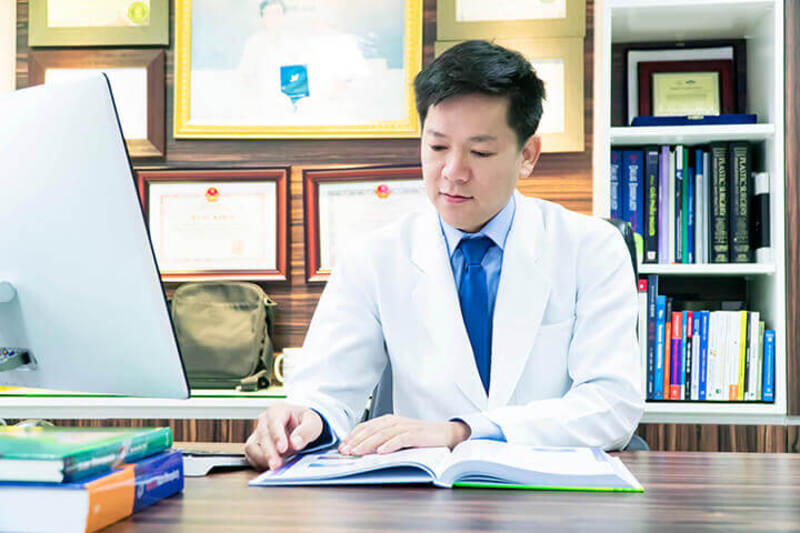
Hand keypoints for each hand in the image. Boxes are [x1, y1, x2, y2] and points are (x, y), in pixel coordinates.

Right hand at [244, 402, 322, 470]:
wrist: (299, 426)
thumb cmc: (305, 422)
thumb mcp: (313, 423)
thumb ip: (306, 431)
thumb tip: (295, 443)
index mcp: (278, 410)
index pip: (274, 422)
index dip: (277, 436)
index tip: (282, 449)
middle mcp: (264, 420)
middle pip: (263, 436)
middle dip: (269, 452)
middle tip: (277, 465)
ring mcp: (257, 432)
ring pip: (252, 447)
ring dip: (262, 459)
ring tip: (276, 467)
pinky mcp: (255, 445)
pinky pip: (251, 455)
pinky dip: (259, 463)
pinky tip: (271, 467)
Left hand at [338, 415, 470, 455]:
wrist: (445, 433)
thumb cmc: (421, 436)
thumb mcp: (398, 436)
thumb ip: (383, 439)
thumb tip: (362, 449)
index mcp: (389, 420)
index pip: (366, 426)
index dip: (353, 436)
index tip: (342, 446)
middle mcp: (395, 421)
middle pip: (372, 430)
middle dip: (356, 441)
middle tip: (345, 451)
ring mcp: (406, 426)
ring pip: (383, 434)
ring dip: (368, 443)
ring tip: (357, 452)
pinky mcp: (416, 434)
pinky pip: (400, 439)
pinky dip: (389, 445)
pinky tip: (381, 451)